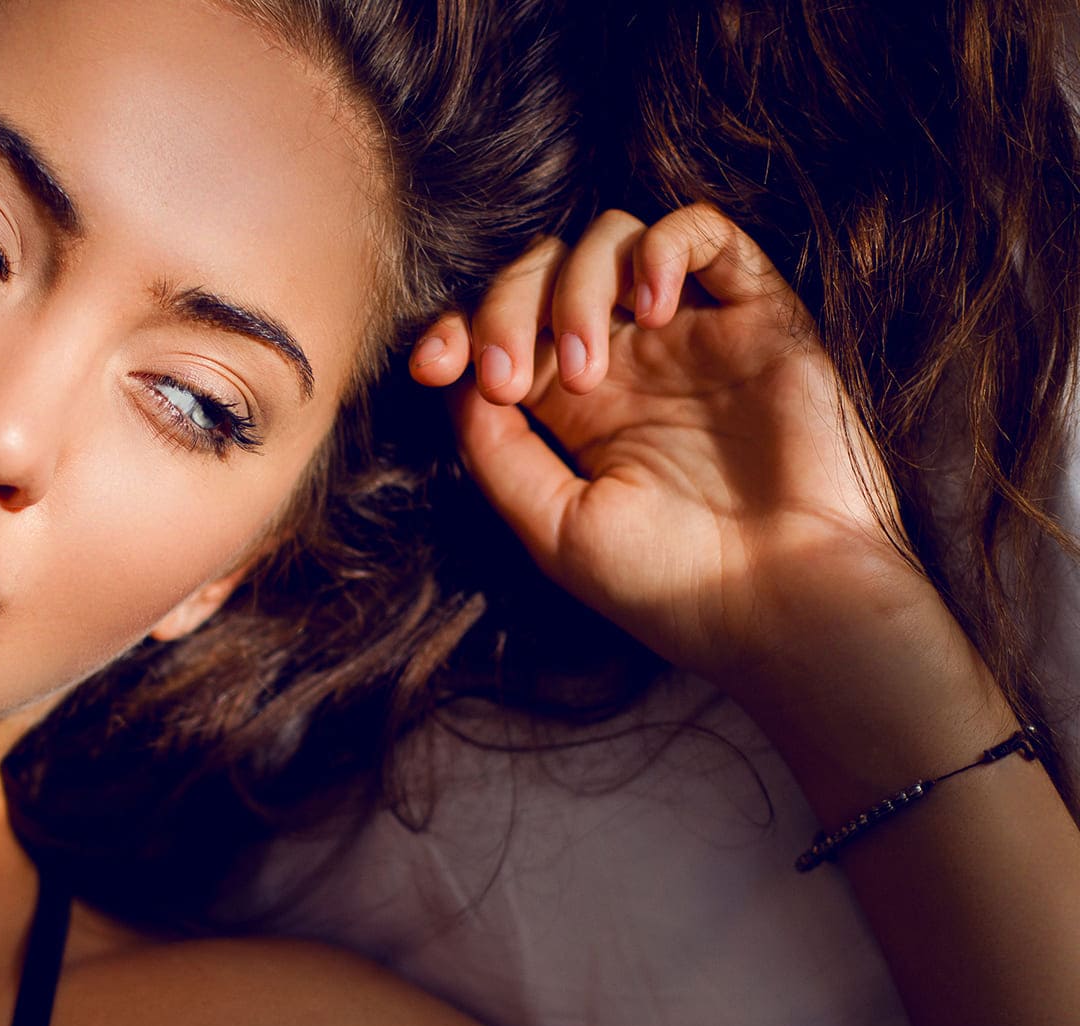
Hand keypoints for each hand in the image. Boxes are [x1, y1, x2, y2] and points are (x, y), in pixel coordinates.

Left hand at [410, 205, 930, 688]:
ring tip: (588, 368)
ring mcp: (689, 330)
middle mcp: (625, 356)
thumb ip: (492, 448)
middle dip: (504, 308)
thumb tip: (452, 376)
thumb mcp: (550, 523)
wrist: (783, 604)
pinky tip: (652, 306)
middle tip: (511, 382)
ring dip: (575, 286)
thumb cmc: (668, 582)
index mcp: (567, 406)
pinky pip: (705, 230)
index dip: (456, 328)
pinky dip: (662, 245)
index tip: (435, 365)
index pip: (495, 327)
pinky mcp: (759, 313)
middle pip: (539, 270)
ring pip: (610, 238)